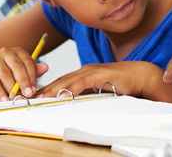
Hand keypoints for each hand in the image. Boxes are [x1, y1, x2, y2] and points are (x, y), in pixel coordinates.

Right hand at [0, 47, 48, 100]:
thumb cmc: (6, 77)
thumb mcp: (21, 74)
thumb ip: (33, 71)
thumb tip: (46, 67)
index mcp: (17, 52)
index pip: (28, 62)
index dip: (32, 76)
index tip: (34, 89)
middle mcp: (5, 52)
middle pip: (17, 66)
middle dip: (24, 81)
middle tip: (28, 94)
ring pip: (5, 74)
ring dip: (12, 88)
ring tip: (16, 98)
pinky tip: (4, 100)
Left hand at [35, 61, 171, 102]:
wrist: (141, 75)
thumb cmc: (123, 83)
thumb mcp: (101, 89)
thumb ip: (88, 93)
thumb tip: (75, 101)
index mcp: (85, 73)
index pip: (62, 81)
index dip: (48, 88)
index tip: (35, 97)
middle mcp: (86, 70)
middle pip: (61, 80)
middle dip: (44, 89)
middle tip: (30, 97)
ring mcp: (92, 71)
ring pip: (68, 80)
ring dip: (53, 89)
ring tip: (39, 97)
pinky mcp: (100, 74)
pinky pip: (82, 82)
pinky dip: (71, 88)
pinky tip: (62, 94)